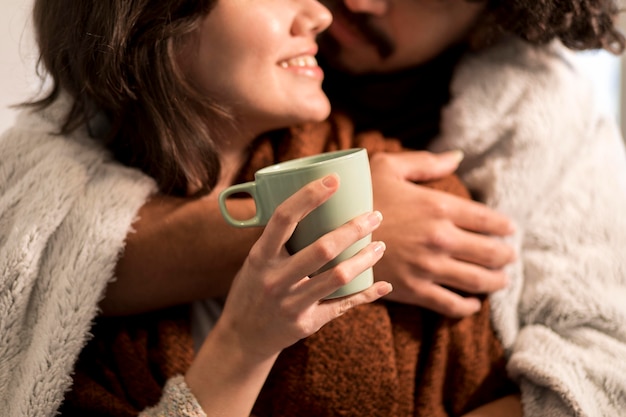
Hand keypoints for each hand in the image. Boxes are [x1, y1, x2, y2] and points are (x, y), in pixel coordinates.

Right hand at [218, 173, 391, 358]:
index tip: (334, 179)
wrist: (241, 337)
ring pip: (339, 277)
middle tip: (375, 215)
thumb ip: (279, 240)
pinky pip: (343, 306)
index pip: (284, 218)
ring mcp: (291, 304)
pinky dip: (366, 295)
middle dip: (354, 228)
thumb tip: (313, 204)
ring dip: (365, 258)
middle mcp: (274, 280)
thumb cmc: (252, 288)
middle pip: (322, 248)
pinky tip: (384, 285)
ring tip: (380, 245)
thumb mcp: (255, 261)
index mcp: (259, 257)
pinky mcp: (306, 324)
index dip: (309, 196)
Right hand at [369, 150, 515, 317]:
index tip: (509, 230)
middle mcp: (441, 239)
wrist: (327, 232)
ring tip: (500, 281)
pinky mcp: (414, 290)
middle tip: (509, 256)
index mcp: (438, 207)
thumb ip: (426, 162)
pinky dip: (467, 307)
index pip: (489, 220)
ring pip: (478, 281)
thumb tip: (457, 156)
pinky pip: (451, 305)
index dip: (505, 227)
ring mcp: (428, 267)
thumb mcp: (388, 166)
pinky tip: (472, 304)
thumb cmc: (358, 195)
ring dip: (496, 282)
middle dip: (506, 256)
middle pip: (491, 253)